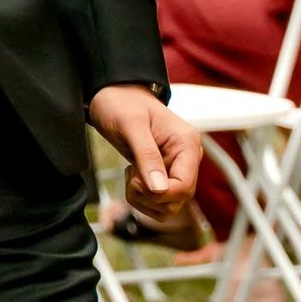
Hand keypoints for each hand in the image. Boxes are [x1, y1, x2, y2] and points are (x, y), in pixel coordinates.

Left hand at [88, 85, 201, 222]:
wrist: (113, 95)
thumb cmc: (121, 103)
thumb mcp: (130, 124)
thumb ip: (146, 155)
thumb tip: (159, 189)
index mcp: (187, 144)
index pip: (185, 186)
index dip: (160, 194)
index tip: (135, 182)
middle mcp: (187, 158)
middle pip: (177, 199)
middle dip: (149, 196)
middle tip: (129, 174)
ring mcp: (176, 168)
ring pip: (168, 206)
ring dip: (143, 199)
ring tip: (130, 174)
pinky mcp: (164, 175)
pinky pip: (158, 202)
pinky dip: (141, 198)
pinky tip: (132, 176)